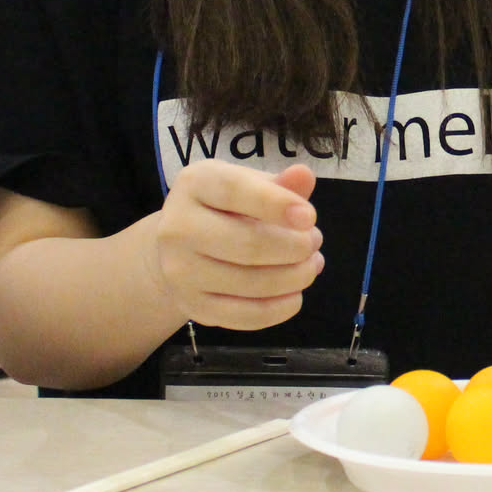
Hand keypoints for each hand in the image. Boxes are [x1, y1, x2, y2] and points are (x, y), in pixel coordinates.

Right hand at [144, 161, 323, 330]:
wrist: (181, 248)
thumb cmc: (226, 208)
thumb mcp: (250, 186)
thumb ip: (279, 184)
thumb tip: (303, 175)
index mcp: (194, 184)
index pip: (234, 191)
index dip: (275, 204)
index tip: (310, 217)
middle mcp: (177, 227)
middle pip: (247, 244)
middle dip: (295, 247)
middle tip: (314, 242)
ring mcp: (180, 271)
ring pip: (251, 283)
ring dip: (294, 277)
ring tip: (310, 265)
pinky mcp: (192, 306)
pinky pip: (245, 315)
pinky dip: (280, 308)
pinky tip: (295, 294)